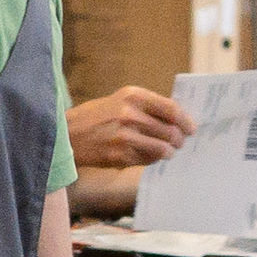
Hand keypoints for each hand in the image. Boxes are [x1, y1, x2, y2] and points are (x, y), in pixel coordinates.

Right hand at [68, 86, 194, 170]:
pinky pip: (147, 160)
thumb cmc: (95, 117)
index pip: (171, 109)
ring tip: (167, 152)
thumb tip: (176, 119)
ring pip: (162, 148)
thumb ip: (147, 107)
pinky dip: (152, 160)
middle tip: (179, 143)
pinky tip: (148, 156)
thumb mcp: (120, 101)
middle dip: (179, 140)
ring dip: (168, 152)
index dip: (185, 121)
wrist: (65, 134)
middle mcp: (130, 114)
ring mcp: (124, 136)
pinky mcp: (119, 155)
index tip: (191, 128)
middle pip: (170, 131)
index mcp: (132, 96)